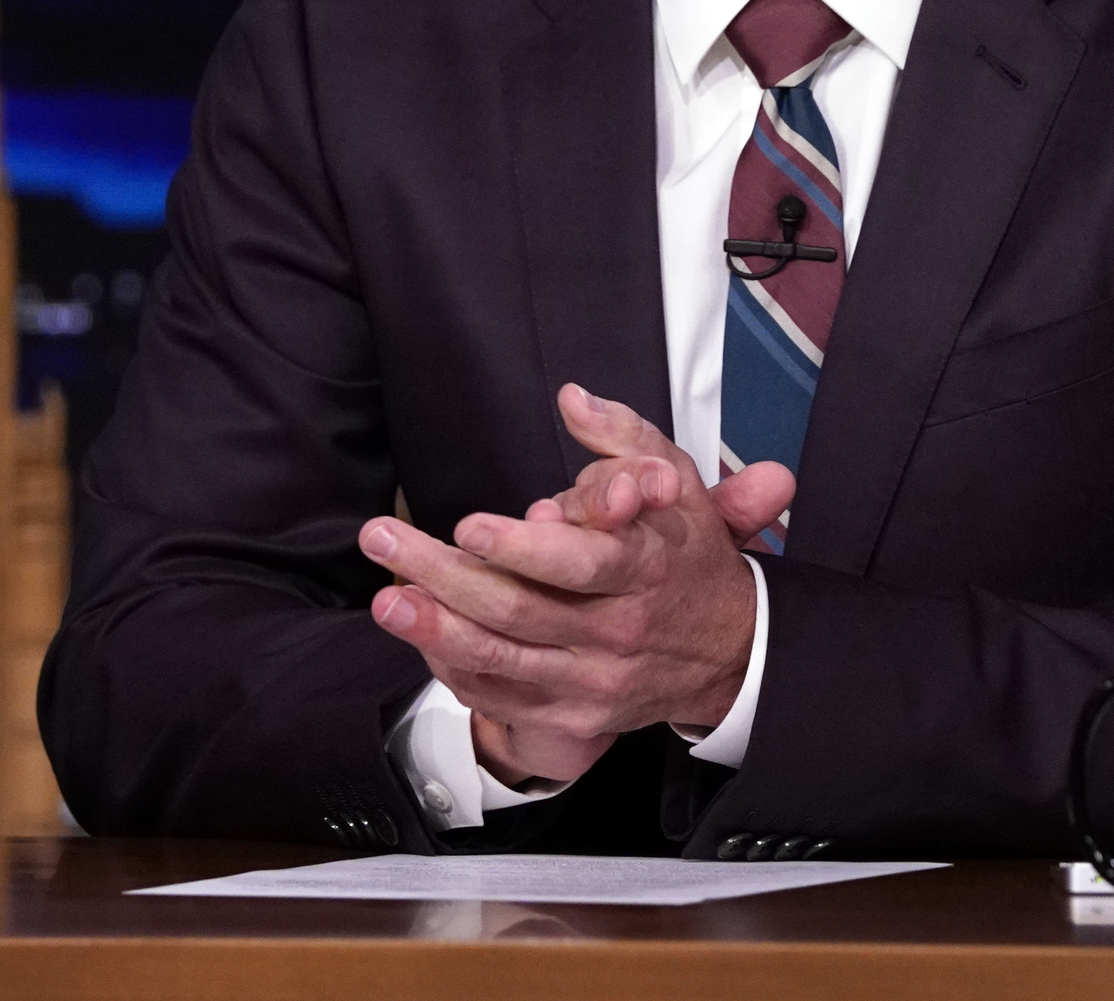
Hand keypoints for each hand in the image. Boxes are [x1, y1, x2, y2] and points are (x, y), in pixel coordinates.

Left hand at [360, 385, 790, 786]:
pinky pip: (503, 697)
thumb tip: (572, 399)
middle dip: (443, 576)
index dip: (522, 549)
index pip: (581, 563)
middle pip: (519, 610)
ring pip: (502, 660)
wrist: (730, 654)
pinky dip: (455, 669)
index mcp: (645, 568)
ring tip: (386, 598)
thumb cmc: (687, 556)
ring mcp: (593, 680)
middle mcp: (618, 631)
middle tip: (383, 539)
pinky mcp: (574, 715)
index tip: (467, 527)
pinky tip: (419, 635)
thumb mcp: (675, 483)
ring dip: (434, 630)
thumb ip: (624, 438)